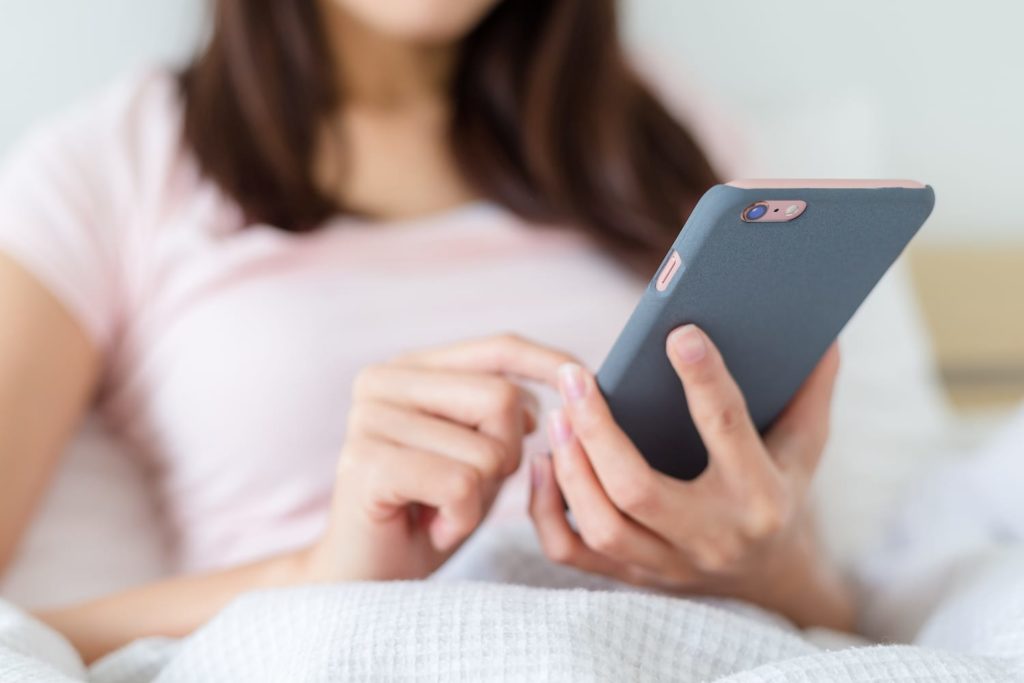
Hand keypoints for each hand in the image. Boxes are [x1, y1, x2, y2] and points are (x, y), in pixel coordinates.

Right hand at [307, 334, 575, 581]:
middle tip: (469, 488)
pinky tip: (433, 527)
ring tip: (443, 510)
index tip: (587, 381)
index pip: (497, 348)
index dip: (548, 364)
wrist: (369, 579)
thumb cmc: (431, 513)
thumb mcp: (480, 452)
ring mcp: (367, 419)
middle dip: (507, 455)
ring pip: (487, 448)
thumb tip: (568, 376)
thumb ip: (508, 412)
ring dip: (481, 495)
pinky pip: (460, 485)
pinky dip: (461, 520)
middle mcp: (381, 381)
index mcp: (410, 367)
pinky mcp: (365, 463)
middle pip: (501, 398)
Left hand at [529, 324, 852, 629]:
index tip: (678, 333)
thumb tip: (822, 331)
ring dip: (570, 468)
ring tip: (557, 414)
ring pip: (602, 525)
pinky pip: (573, 552)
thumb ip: (810, 390)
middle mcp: (712, 537)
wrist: (773, 582)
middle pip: (638, 490)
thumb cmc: (782, 495)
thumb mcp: (806, 447)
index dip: (704, 379)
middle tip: (575, 377)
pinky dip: (546, 510)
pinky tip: (541, 462)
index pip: (726, 431)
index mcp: (761, 497)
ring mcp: (668, 564)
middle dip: (599, 431)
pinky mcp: (633, 576)